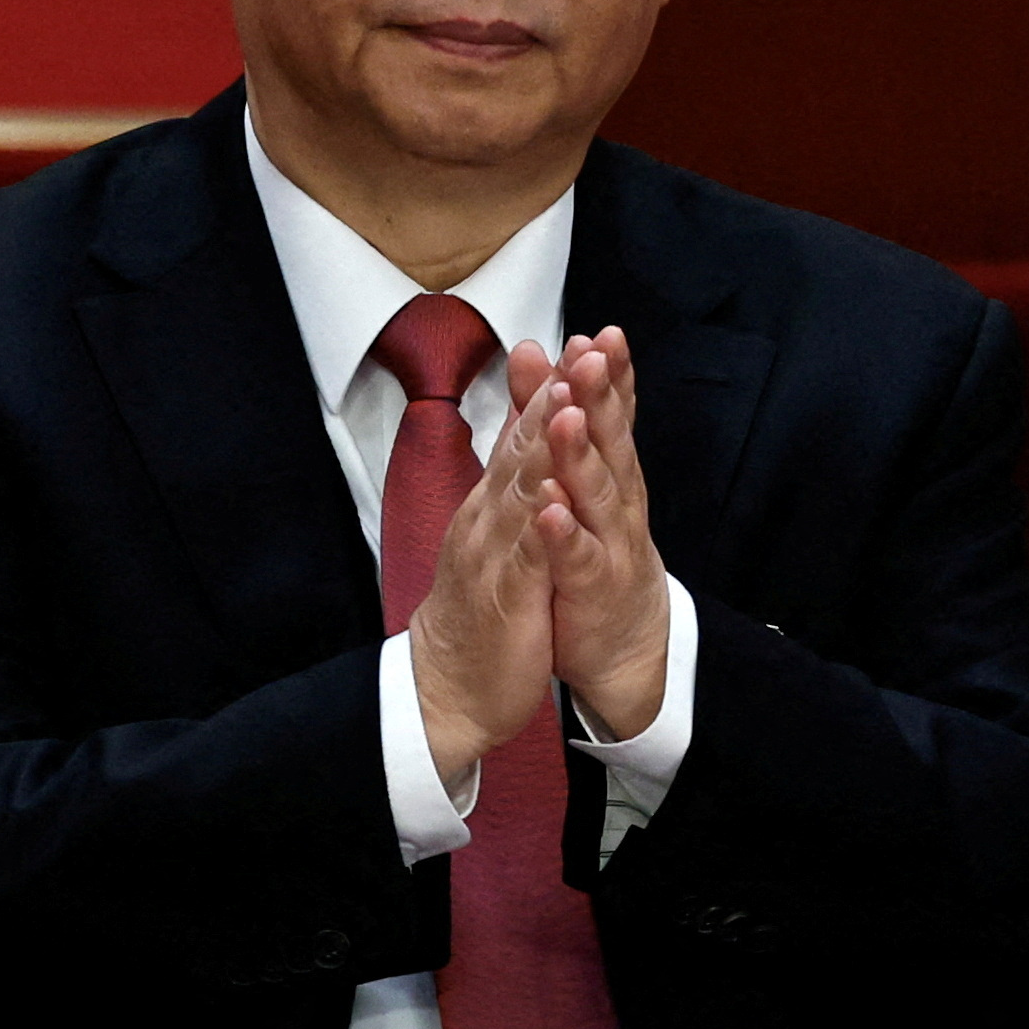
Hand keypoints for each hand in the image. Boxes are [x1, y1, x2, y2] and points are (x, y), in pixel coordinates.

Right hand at [407, 352, 571, 787]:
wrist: (447, 686)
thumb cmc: (478, 608)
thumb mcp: (495, 534)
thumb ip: (507, 481)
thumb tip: (523, 429)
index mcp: (492, 503)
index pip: (523, 434)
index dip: (552, 388)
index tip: (581, 343)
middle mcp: (488, 518)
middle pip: (521, 448)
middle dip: (553, 397)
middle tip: (582, 350)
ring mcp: (493, 554)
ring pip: (520, 491)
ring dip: (543, 446)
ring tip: (566, 402)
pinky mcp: (504, 597)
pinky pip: (524, 557)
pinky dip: (539, 525)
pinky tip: (554, 497)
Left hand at [533, 327, 669, 739]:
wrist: (624, 643)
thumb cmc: (597, 548)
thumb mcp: (579, 477)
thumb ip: (558, 413)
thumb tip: (540, 351)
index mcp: (611, 471)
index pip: (610, 413)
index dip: (608, 375)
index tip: (601, 333)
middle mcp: (617, 501)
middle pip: (610, 442)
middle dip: (601, 397)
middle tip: (591, 354)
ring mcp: (609, 545)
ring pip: (596, 494)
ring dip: (581, 454)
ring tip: (567, 416)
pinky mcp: (592, 588)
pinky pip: (576, 558)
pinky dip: (563, 532)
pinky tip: (549, 508)